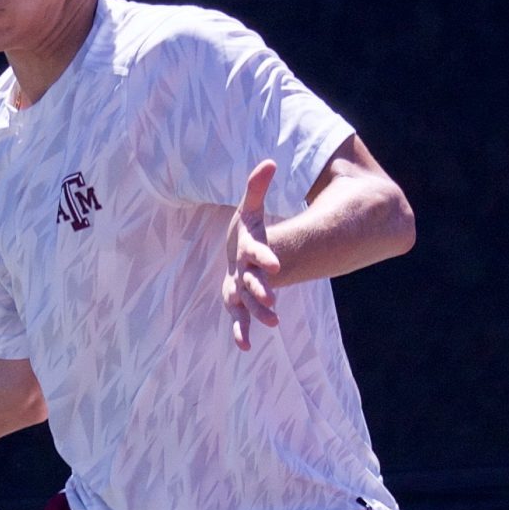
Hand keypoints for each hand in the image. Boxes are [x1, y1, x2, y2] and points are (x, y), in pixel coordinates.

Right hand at [221, 159, 281, 350]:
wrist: (231, 247)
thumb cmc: (246, 229)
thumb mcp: (250, 208)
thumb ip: (257, 187)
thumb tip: (270, 161)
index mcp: (246, 246)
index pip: (255, 251)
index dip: (264, 257)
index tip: (277, 265)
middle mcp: (239, 268)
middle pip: (250, 280)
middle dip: (259, 290)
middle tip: (272, 301)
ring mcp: (237, 286)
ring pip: (245, 302)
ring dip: (256, 314)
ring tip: (273, 322)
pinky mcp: (237, 300)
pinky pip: (237, 318)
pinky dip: (239, 331)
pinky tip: (245, 348)